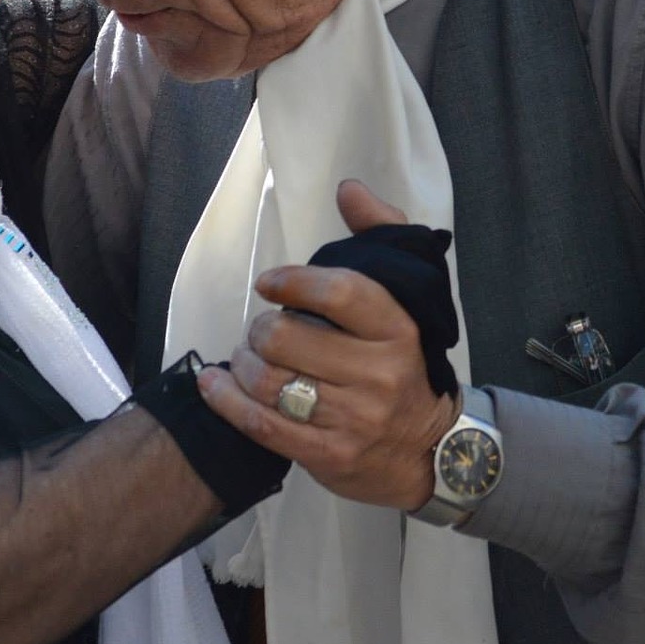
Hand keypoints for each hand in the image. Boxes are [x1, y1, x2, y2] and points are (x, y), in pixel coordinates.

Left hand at [199, 182, 458, 509]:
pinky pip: (261, 424)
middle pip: (289, 338)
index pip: (339, 292)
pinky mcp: (329, 455)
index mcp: (399, 328)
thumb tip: (348, 189)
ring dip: (243, 364)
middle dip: (261, 330)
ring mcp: (354, 418)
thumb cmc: (407, 361)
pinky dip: (228, 401)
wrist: (428, 450)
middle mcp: (379, 373)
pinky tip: (216, 386)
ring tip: (247, 358)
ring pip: (270, 382)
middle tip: (262, 331)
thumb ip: (382, 234)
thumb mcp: (409, 296)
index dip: (292, 281)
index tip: (269, 281)